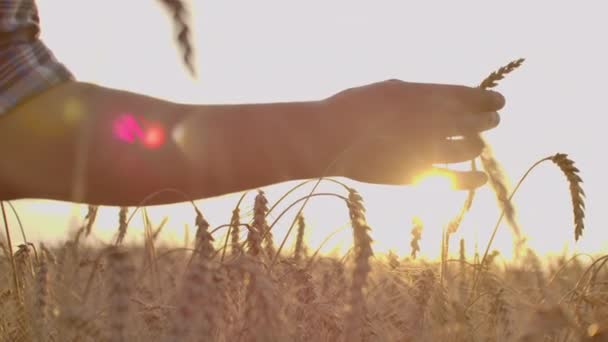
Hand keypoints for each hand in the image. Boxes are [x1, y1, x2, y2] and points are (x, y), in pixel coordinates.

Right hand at [322, 79, 504, 188]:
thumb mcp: (388, 89)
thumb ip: (417, 94)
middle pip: (476, 122)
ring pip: (469, 148)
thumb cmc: (353, 108)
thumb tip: (437, 101)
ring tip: (476, 145)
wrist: (330, 138)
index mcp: (426, 96)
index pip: (472, 96)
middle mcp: (433, 121)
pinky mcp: (417, 175)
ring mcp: (427, 149)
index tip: (498, 101)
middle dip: (487, 121)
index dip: (489, 99)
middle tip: (491, 121)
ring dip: (477, 145)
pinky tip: (479, 178)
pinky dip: (471, 179)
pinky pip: (454, 179)